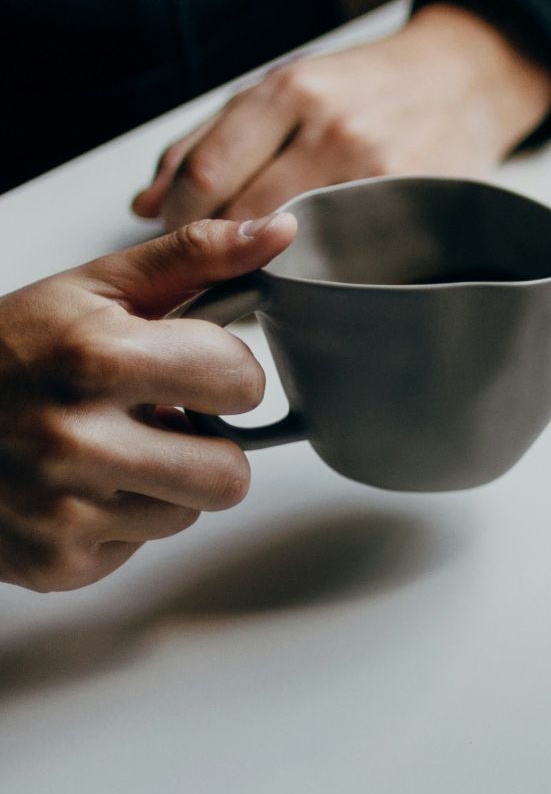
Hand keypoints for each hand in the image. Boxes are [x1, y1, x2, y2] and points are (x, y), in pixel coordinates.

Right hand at [0, 215, 296, 590]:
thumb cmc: (8, 351)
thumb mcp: (95, 289)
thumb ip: (195, 257)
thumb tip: (281, 230)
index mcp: (96, 358)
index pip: (242, 383)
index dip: (224, 373)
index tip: (187, 367)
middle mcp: (75, 439)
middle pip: (231, 473)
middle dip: (207, 445)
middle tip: (157, 419)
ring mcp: (62, 510)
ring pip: (189, 513)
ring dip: (165, 484)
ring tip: (110, 449)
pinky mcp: (54, 563)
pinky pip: (139, 547)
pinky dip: (119, 520)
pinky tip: (77, 486)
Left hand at [132, 3, 550, 230]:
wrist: (466, 79)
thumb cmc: (368, 86)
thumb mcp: (285, 86)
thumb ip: (209, 139)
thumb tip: (143, 205)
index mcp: (290, 90)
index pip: (206, 174)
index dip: (179, 218)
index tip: (177, 234)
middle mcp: (332, 127)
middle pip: (244, 215)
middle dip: (216, 247)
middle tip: (214, 260)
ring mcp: (377, 169)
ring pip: (293, 242)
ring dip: (265, 263)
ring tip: (262, 264)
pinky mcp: (413, 201)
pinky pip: (346, 252)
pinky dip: (319, 266)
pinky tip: (315, 263)